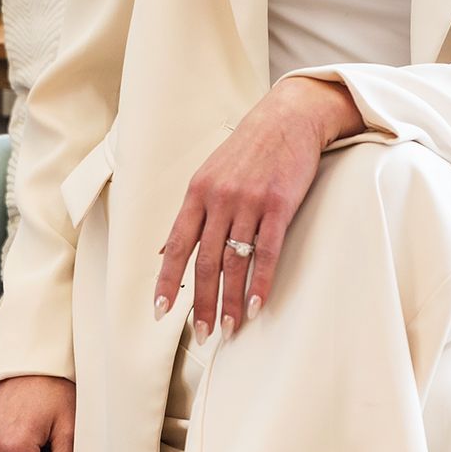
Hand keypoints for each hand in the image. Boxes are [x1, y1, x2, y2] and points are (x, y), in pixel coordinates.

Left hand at [153, 79, 352, 340]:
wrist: (289, 116)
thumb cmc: (250, 148)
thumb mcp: (209, 174)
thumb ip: (190, 214)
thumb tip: (162, 251)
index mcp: (197, 193)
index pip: (176, 246)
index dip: (167, 282)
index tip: (161, 312)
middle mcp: (219, 199)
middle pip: (205, 262)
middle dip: (202, 303)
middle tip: (203, 334)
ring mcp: (249, 202)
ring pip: (234, 262)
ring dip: (231, 300)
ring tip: (230, 328)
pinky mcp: (279, 204)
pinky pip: (266, 251)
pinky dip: (260, 282)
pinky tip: (257, 305)